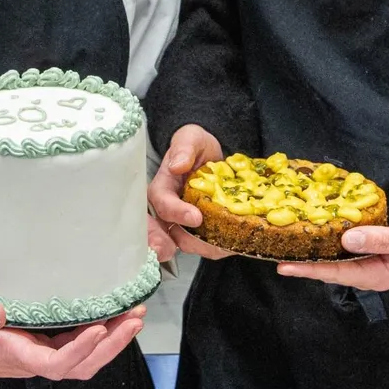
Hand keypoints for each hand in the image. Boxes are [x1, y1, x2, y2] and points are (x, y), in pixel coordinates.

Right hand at [0, 303, 146, 380]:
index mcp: (12, 357)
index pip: (57, 363)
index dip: (82, 349)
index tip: (101, 326)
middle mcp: (28, 360)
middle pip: (80, 365)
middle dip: (111, 345)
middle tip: (135, 316)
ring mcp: (31, 355)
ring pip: (80, 360)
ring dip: (109, 342)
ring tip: (132, 315)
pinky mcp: (31, 346)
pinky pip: (70, 348)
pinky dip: (94, 336)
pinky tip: (106, 316)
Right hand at [147, 124, 233, 260]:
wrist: (210, 156)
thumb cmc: (196, 147)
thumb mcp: (191, 137)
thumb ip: (184, 147)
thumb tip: (177, 165)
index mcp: (162, 186)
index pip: (162, 202)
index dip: (176, 212)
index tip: (196, 217)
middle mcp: (167, 208)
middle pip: (159, 231)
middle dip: (162, 244)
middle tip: (177, 251)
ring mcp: (180, 222)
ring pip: (181, 242)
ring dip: (198, 249)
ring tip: (220, 249)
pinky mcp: (195, 230)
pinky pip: (201, 244)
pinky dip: (214, 248)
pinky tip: (229, 246)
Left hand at [278, 205, 388, 288]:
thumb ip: (380, 239)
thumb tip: (347, 240)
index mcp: (377, 275)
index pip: (335, 273)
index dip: (308, 269)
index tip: (282, 264)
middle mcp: (370, 269)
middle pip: (329, 267)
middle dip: (303, 259)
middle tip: (273, 248)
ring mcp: (371, 257)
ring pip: (336, 254)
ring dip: (314, 246)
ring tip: (286, 238)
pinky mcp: (373, 243)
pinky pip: (346, 241)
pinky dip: (331, 234)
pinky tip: (315, 225)